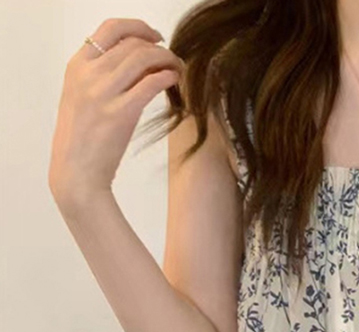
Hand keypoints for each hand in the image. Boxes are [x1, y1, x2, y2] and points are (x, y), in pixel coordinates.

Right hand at [49, 18, 185, 207]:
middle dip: (158, 47)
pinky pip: (151, 83)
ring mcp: (103, 93)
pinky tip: (175, 81)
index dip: (138, 27)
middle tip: (173, 59)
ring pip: (143, 57)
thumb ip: (102, 77)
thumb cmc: (83, 140)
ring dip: (168, 59)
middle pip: (132, 43)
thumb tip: (137, 63)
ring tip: (178, 69)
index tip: (155, 36)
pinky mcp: (121, 113)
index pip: (109, 29)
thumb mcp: (82, 98)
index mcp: (76, 66)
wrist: (77, 172)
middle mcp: (88, 74)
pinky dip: (168, 76)